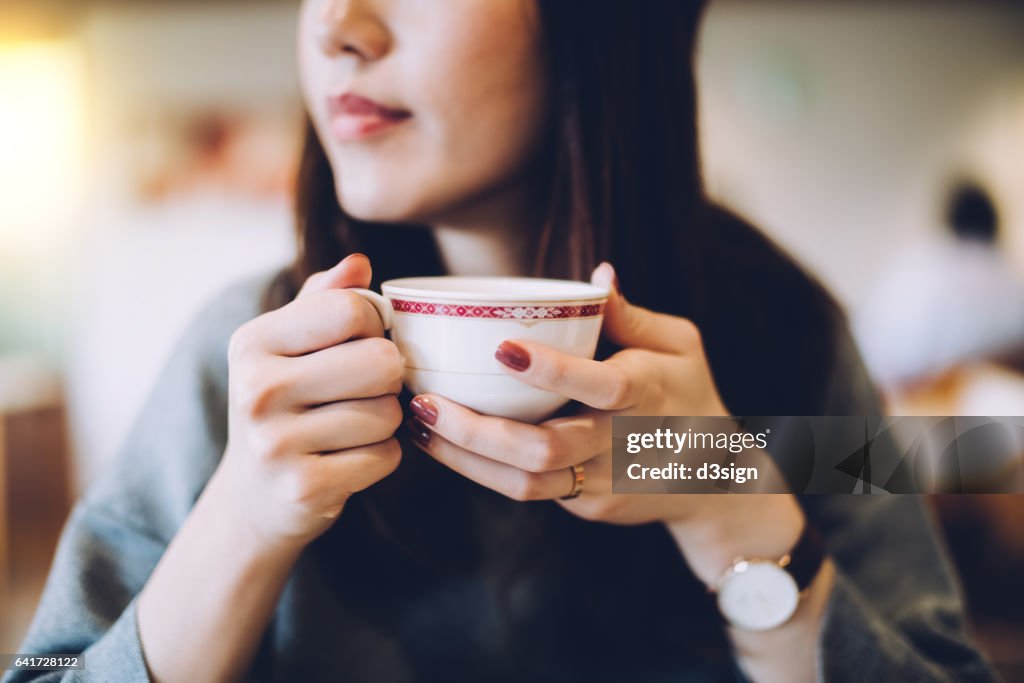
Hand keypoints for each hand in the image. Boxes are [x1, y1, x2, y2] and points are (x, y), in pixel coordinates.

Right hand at [217, 254, 404, 552]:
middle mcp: (255, 390)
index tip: (361, 342)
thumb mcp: (290, 345)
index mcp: (252, 342)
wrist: (254, 496)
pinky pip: (386, 456)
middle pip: (380, 361)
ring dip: (386, 419)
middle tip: (365, 389)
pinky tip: (350, 458)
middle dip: (387, 376)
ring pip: (388, 412)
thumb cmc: (286, 406)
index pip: (350, 308)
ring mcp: (275, 443)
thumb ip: (325, 298)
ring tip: (352, 425)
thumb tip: (359, 262)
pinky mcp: (303, 488)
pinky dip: (382, 457)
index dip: (375, 324)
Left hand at [404, 261, 731, 520]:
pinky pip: (529, 490)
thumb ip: (631, 314)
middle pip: (543, 447)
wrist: (715, 480)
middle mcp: (620, 442)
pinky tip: (450, 444)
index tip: (501, 346)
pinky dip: (484, 470)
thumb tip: (597, 273)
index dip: (550, 369)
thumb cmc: (688, 392)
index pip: (597, 385)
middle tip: (423, 402)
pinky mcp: (588, 506)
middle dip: (475, 430)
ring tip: (421, 426)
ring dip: (465, 457)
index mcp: (645, 392)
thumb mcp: (679, 343)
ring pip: (525, 481)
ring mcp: (603, 482)